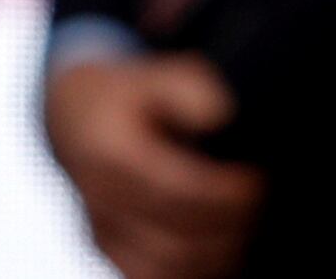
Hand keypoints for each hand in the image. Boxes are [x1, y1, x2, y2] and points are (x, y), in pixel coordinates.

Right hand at [44, 53, 261, 278]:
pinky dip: (193, 270)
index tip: (256, 182)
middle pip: (175, 239)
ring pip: (167, 268)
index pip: (175, 191)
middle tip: (259, 204)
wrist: (76, 119)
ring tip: (245, 225)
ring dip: (215, 255)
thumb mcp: (154, 77)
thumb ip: (186, 90)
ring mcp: (101, 233)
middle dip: (228, 227)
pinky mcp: (109, 252)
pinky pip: (153, 278)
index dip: (223, 195)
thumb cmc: (126, 98)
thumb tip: (221, 114)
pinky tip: (220, 248)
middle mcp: (99, 201)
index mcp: (109, 154)